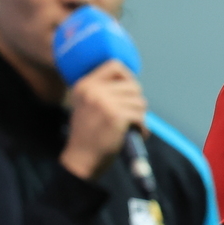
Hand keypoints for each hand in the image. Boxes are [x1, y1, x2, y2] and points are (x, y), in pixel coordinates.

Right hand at [59, 59, 147, 180]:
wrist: (81, 159)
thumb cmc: (87, 135)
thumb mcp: (85, 105)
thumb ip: (101, 91)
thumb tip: (130, 83)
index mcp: (85, 85)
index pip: (114, 65)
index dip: (128, 76)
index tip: (129, 92)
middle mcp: (94, 91)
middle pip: (133, 85)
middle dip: (136, 102)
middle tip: (132, 115)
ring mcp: (105, 103)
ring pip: (140, 102)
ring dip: (140, 116)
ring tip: (131, 127)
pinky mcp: (116, 117)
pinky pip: (141, 117)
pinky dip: (142, 128)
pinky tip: (135, 134)